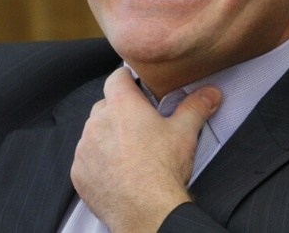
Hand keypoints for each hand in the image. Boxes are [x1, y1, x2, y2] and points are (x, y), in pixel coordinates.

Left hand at [70, 67, 221, 232]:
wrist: (146, 211)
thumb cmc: (162, 170)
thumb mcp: (185, 133)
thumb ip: (196, 107)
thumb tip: (210, 94)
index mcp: (122, 105)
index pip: (117, 77)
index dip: (127, 78)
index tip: (136, 85)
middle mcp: (98, 121)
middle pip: (105, 105)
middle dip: (120, 112)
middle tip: (140, 126)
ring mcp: (85, 147)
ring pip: (94, 133)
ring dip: (107, 137)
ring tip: (130, 152)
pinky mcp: (78, 172)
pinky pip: (86, 159)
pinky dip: (98, 161)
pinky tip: (118, 171)